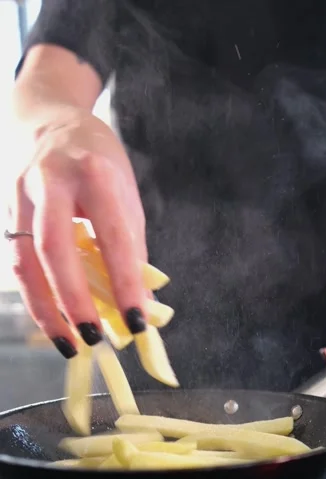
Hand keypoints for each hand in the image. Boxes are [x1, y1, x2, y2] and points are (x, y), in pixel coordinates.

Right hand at [7, 109, 147, 354]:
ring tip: (69, 344)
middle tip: (94, 339)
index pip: (112, 236)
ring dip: (45, 309)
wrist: (45, 117)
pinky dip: (35, 296)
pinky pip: (16, 261)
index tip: (138, 323)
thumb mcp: (124, 192)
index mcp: (92, 172)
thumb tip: (141, 304)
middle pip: (53, 248)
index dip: (125, 283)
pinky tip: (53, 321)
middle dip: (73, 300)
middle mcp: (49, 180)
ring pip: (23, 260)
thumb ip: (132, 246)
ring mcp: (19, 195)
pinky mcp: (4, 212)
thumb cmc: (95, 160)